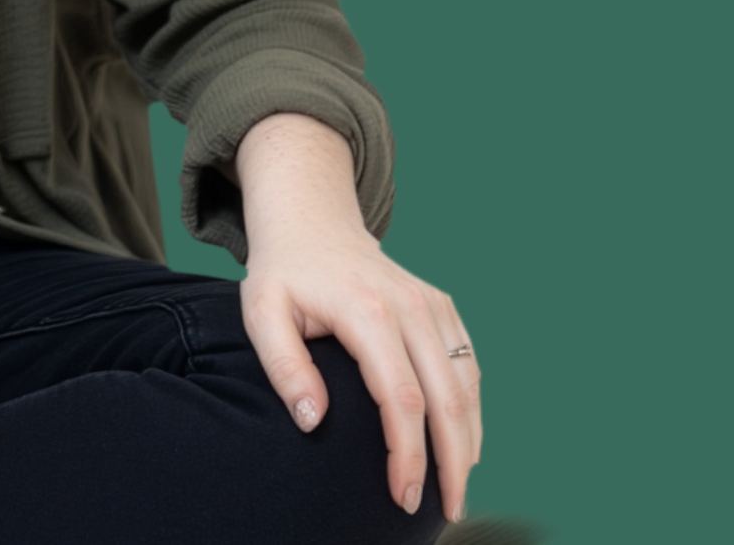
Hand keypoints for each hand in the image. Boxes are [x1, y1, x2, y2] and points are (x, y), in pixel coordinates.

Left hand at [232, 113, 480, 524]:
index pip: (401, 399)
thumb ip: (283, 366)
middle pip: (448, 399)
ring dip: (468, 442)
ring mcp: (434, 306)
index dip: (408, 455)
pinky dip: (472, 411)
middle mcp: (413, 307)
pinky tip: (463, 446)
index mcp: (368, 311)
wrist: (313, 221)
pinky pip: (470, 368)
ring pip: (468, 387)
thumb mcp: (262, 311)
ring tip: (455, 491)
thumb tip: (313, 421)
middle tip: (444, 511)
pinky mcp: (443, 309)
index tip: (403, 496)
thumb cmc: (284, 272)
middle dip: (451, 463)